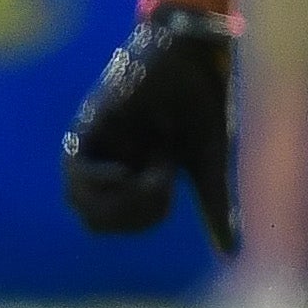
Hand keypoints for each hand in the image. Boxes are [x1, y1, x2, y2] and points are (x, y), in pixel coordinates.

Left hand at [63, 0, 241, 253]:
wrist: (196, 52)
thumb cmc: (205, 104)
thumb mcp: (210, 166)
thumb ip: (214, 209)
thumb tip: (231, 254)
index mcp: (128, 170)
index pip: (114, 220)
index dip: (140, 220)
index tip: (170, 194)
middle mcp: (105, 158)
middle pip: (94, 217)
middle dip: (132, 217)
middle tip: (163, 189)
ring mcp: (95, 141)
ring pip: (81, 200)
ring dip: (122, 202)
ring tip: (154, 176)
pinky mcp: (90, 122)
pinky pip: (76, 170)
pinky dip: (104, 181)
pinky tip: (135, 169)